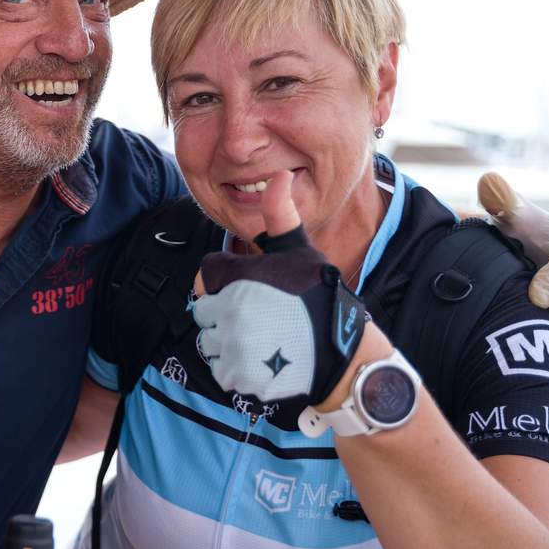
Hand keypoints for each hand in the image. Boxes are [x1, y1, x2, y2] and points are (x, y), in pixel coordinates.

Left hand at [191, 172, 368, 402]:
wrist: (343, 350)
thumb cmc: (319, 294)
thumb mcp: (298, 250)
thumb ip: (279, 213)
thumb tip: (278, 174)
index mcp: (233, 275)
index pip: (206, 274)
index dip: (227, 279)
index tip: (253, 287)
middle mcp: (225, 309)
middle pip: (205, 309)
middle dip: (226, 312)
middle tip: (263, 315)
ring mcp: (229, 344)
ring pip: (211, 341)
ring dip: (230, 341)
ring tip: (265, 338)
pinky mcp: (236, 374)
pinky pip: (221, 369)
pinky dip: (238, 368)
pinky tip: (265, 360)